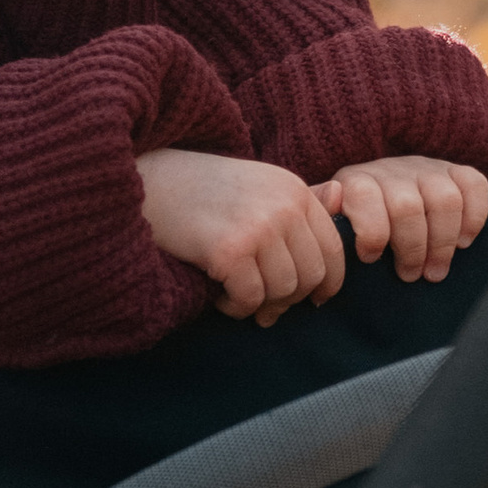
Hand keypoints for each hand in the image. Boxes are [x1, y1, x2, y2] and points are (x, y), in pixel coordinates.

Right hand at [138, 147, 346, 325]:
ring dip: (259, 303)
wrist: (145, 181)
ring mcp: (259, 227)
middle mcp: (284, 206)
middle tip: (264, 306)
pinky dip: (235, 306)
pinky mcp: (230, 250)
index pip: (333, 249)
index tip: (313, 300)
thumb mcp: (256, 185)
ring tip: (234, 294)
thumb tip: (342, 201)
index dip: (327, 283)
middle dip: (288, 298)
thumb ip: (298, 199)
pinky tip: (218, 294)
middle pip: (310, 276)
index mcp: (294, 189)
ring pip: (283, 291)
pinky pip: (251, 298)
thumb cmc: (198, 188)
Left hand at [315, 155, 487, 282]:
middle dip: (412, 249)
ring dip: (443, 243)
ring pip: (445, 200)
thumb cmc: (353, 223)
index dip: (371, 232)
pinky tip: (462, 243)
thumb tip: (331, 206)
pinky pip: (473, 185)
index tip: (371, 258)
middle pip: (408, 207)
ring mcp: (426, 168)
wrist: (382, 190)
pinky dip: (473, 218)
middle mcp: (392, 169)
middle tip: (411, 276)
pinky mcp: (456, 170)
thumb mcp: (329, 222)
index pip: (364, 196)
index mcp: (355, 181)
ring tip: (435, 271)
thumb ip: (323, 219)